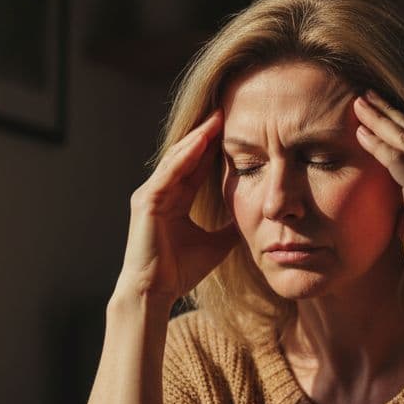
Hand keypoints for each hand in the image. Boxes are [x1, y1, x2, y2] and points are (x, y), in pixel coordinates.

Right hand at [117, 110, 238, 307]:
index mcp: (176, 200)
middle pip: (187, 155)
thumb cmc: (179, 271)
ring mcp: (151, 195)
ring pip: (177, 158)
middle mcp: (161, 192)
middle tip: (227, 110)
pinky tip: (201, 140)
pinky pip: (169, 172)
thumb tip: (256, 221)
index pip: (197, 165)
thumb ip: (231, 228)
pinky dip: (185, 156)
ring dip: (197, 137)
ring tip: (217, 117)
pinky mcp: (147, 202)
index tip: (236, 128)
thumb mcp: (216, 244)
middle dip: (207, 133)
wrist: (155, 292)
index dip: (215, 147)